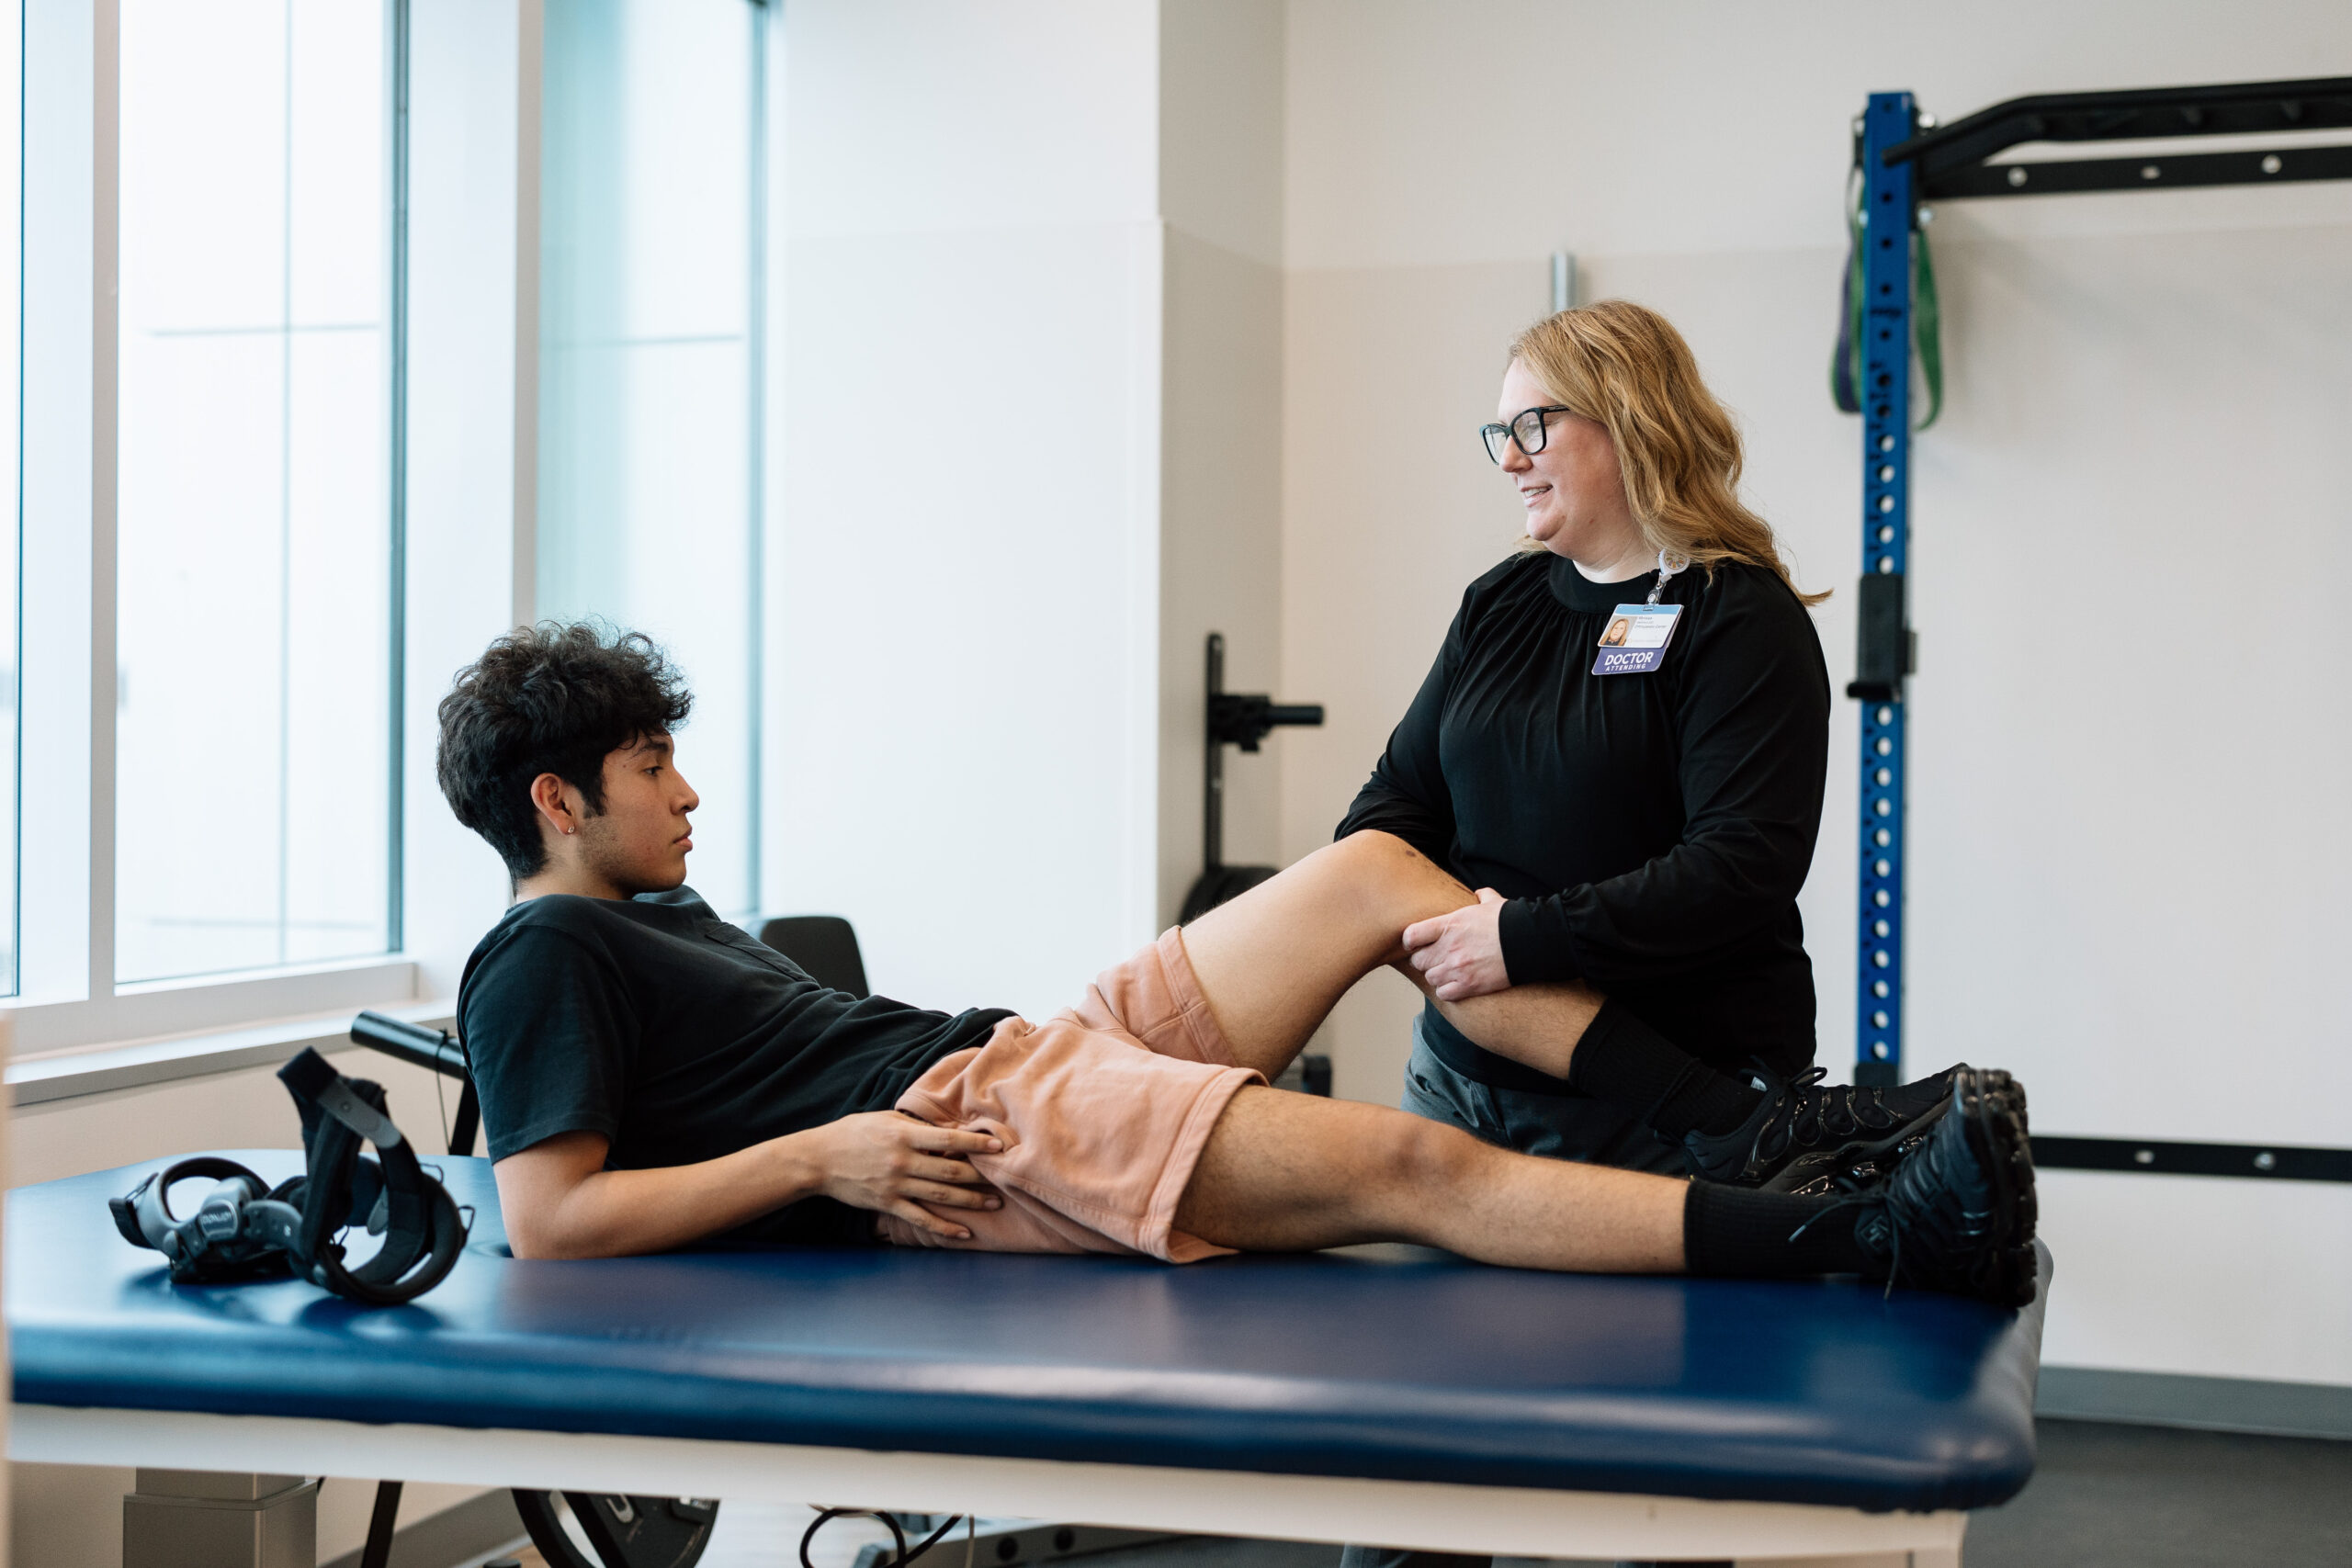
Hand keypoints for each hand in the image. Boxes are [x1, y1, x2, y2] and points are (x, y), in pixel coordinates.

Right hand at [806, 1111, 1004, 1239]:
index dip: (975, 1143)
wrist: (819, 1159)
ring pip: (940, 1195)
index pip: (947, 1139)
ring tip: (994, 1204)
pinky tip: (963, 1232)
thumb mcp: (885, 1119)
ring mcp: (895, 1185)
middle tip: (1005, 1178)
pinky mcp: (887, 1204)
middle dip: (980, 1176)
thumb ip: (915, 1125)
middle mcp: (903, 1161)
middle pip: (950, 1170)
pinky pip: (921, 1218)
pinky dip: (943, 1227)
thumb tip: (946, 1130)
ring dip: (970, 1201)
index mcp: (904, 1134)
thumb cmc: (853, 1133)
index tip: (997, 1147)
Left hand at [1402, 888, 1510, 1001]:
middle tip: (1435, 959)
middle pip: (1418, 961)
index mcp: (1449, 924)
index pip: (1411, 935)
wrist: (1529, 941)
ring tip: (1447, 972)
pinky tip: (1456, 985)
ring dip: (1437, 976)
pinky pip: (1444, 993)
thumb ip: (1481, 897)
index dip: (1410, 941)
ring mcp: (1458, 968)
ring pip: (1431, 978)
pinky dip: (1447, 991)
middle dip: (1425, 960)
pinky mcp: (1469, 985)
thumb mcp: (1492, 903)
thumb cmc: (1510, 921)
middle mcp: (1449, 947)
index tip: (1416, 943)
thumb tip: (1480, 894)